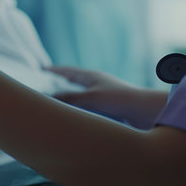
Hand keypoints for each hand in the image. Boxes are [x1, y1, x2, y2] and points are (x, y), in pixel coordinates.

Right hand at [47, 66, 167, 129]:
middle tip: (46, 86)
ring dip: (70, 97)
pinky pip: (88, 106)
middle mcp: (97, 83)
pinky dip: (79, 108)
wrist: (143, 111)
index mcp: (92, 76)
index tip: (42, 70)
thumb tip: (50, 99)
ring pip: (81, 95)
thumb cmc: (118, 99)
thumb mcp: (90, 98)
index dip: (55, 71)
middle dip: (61, 83)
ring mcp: (103, 95)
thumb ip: (70, 98)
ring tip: (57, 102)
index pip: (68, 71)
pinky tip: (76, 116)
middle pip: (74, 82)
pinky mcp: (109, 107)